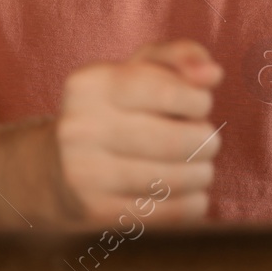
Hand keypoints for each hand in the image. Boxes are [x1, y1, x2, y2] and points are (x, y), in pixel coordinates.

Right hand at [53, 39, 223, 223]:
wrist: (59, 168)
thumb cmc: (115, 110)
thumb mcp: (139, 70)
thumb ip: (179, 57)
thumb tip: (213, 73)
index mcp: (90, 84)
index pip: (167, 90)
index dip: (198, 100)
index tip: (199, 105)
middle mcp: (81, 128)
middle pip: (178, 140)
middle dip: (206, 140)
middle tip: (203, 140)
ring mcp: (86, 174)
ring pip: (179, 179)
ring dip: (202, 172)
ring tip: (196, 165)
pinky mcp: (98, 213)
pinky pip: (173, 212)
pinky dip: (192, 202)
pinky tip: (184, 191)